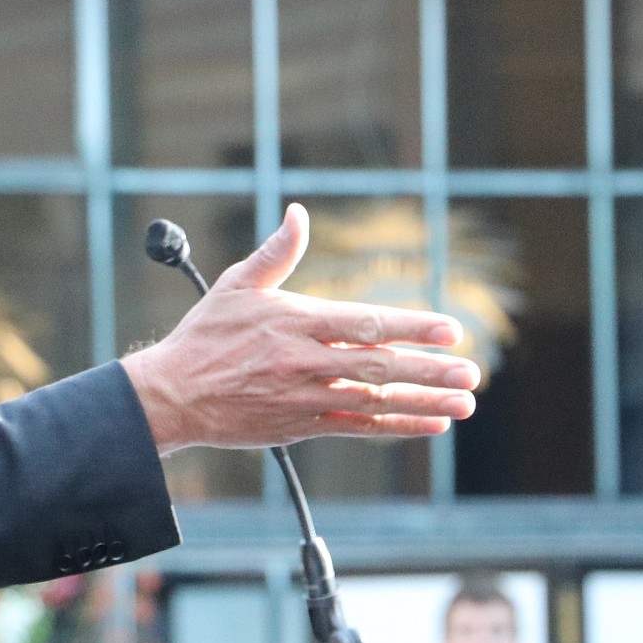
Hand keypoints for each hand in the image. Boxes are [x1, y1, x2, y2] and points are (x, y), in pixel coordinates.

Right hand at [121, 203, 478, 454]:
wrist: (172, 396)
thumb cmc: (204, 337)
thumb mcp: (237, 285)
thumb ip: (276, 253)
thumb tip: (298, 214)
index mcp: (295, 322)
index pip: (364, 323)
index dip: (409, 326)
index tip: (448, 329)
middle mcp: (304, 361)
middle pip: (377, 366)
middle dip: (429, 369)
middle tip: (471, 372)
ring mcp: (305, 397)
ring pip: (374, 401)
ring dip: (423, 401)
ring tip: (465, 401)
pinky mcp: (301, 426)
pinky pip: (358, 429)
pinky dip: (398, 426)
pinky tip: (432, 423)